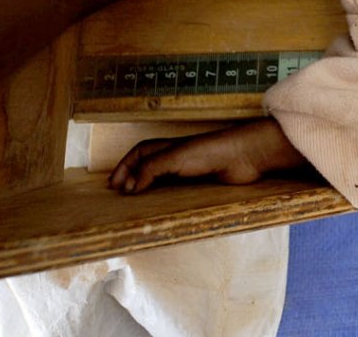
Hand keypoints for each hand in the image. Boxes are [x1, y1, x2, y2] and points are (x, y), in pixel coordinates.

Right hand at [110, 119, 306, 193]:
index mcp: (168, 146)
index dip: (124, 166)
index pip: (139, 153)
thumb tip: (129, 187)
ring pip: (161, 180)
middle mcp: (176, 158)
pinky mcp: (201, 185)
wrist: (245, 156)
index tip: (112, 185)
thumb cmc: (211, 151)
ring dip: (147, 191)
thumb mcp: (175, 157)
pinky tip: (160, 210)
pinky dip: (165, 199)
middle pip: (147, 166)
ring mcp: (189, 172)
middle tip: (118, 196)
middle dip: (131, 178)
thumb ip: (151, 169)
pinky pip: (178, 193)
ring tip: (134, 206)